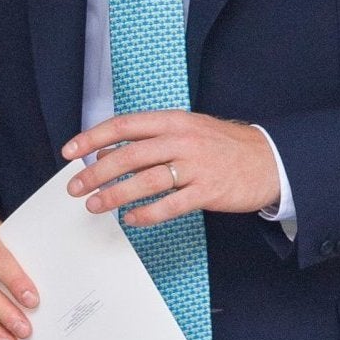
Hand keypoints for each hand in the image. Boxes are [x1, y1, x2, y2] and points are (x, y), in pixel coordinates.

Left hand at [64, 111, 278, 226]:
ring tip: (95, 206)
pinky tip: (131, 219)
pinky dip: (147, 213)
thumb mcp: (187, 130)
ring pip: (145, 181)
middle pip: (129, 155)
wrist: (270, 160)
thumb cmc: (222, 147)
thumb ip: (151, 139)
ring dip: (115, 195)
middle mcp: (182, 140)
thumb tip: (109, 153)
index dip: (92, 138)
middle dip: (96, 173)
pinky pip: (170, 205)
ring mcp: (195, 166)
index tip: (69, 152)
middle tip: (75, 187)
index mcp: (173, 120)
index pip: (123, 126)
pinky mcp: (207, 191)